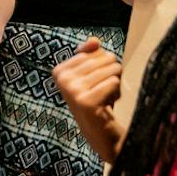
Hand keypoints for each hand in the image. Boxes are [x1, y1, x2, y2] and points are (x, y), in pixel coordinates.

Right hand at [55, 35, 123, 161]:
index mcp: (60, 70)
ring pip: (112, 68)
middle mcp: (62, 79)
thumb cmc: (98, 100)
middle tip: (102, 93)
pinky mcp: (86, 101)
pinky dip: (116, 93)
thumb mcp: (93, 74)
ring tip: (105, 99)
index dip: (103, 66)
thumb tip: (93, 41)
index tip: (95, 84)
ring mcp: (73, 90)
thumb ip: (92, 53)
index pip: (95, 50)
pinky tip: (107, 106)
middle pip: (105, 57)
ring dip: (115, 84)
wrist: (100, 134)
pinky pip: (114, 81)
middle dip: (111, 74)